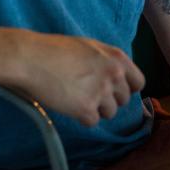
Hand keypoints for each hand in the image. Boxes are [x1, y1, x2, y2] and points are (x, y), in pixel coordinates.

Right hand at [18, 33, 144, 126]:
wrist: (31, 58)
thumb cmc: (54, 50)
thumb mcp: (89, 47)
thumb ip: (107, 61)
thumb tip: (117, 78)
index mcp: (117, 58)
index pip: (139, 82)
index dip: (127, 89)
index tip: (115, 91)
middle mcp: (114, 74)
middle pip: (124, 100)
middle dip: (108, 100)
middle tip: (87, 93)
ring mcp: (101, 92)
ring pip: (110, 113)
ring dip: (95, 109)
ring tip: (76, 96)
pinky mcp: (86, 108)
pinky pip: (92, 122)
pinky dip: (81, 117)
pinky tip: (68, 104)